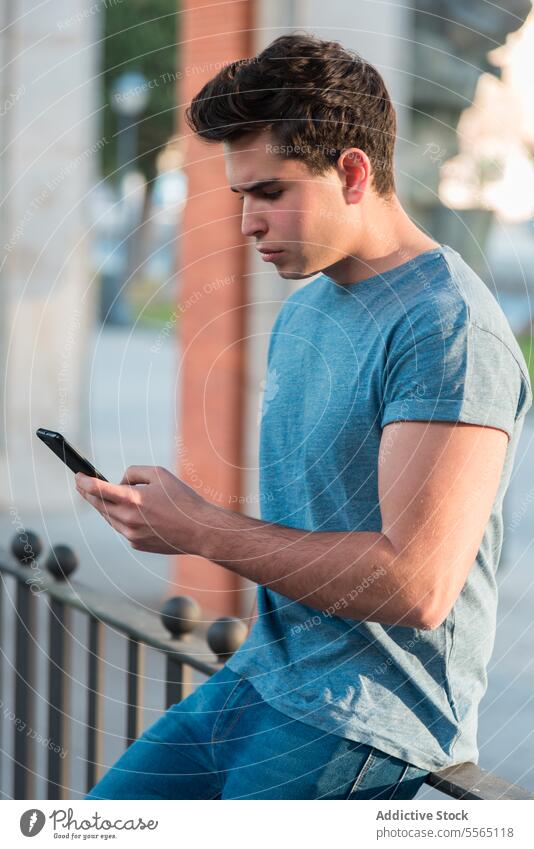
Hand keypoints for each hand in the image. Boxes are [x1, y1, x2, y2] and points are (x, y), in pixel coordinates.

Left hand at [75, 465, 213, 554]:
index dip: (84, 482)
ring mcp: (131, 534)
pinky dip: (122, 519)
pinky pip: (122, 528)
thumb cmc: (182, 500)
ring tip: (102, 496)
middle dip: (87, 493)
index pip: (98, 489)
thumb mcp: (160, 474)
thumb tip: (119, 482)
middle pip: (99, 505)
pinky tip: (131, 513)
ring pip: (109, 518)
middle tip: (81, 485)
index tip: (77, 476)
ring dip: (104, 506)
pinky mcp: (136, 544)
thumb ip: (134, 473)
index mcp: (132, 499)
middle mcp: (128, 518)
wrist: (199, 530)